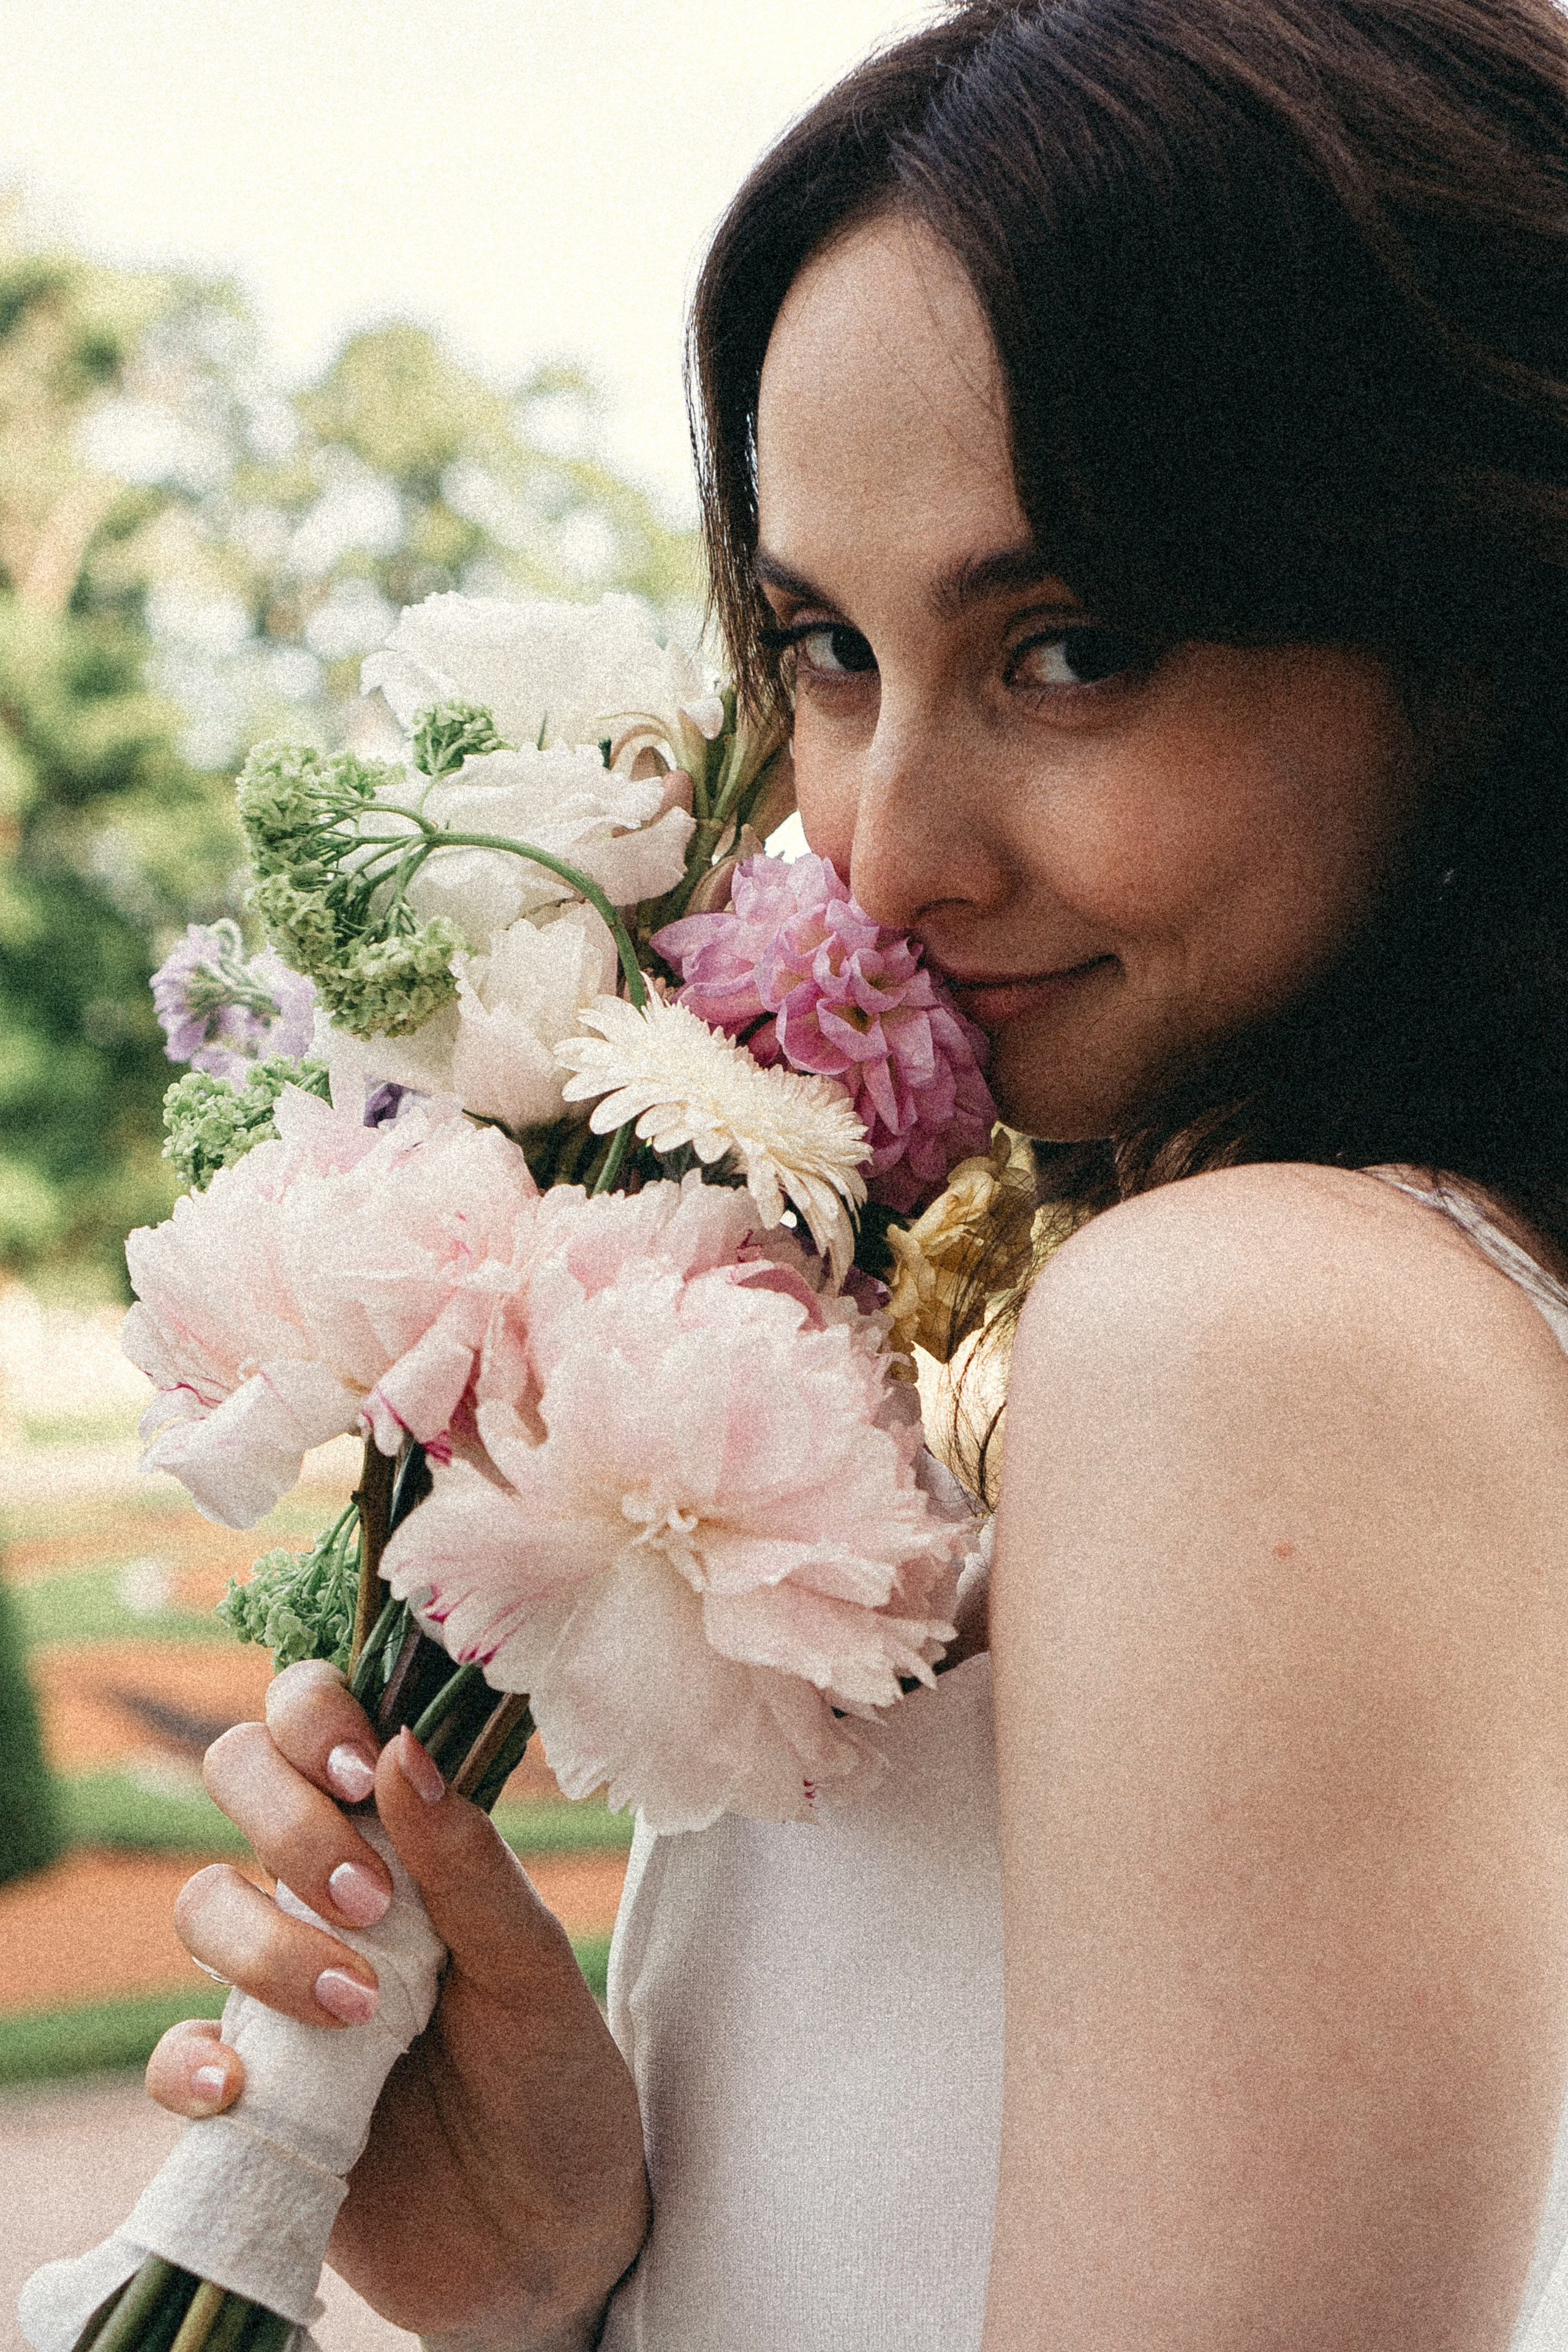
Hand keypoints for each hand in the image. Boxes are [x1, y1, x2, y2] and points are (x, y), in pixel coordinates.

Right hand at [146, 1661, 649, 2348]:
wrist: (547, 2250)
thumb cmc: (559, 2088)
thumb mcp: (538, 1974)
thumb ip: (472, 1865)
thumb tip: (403, 1746)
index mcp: (409, 1838)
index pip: (321, 1719)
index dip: (314, 1711)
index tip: (359, 1764)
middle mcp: (333, 1891)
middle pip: (240, 1778)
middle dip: (288, 1821)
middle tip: (367, 1898)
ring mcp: (282, 1985)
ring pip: (202, 1902)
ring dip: (261, 1941)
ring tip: (357, 2008)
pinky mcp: (251, 2089)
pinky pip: (172, 2051)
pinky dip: (190, 2061)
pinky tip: (244, 2088)